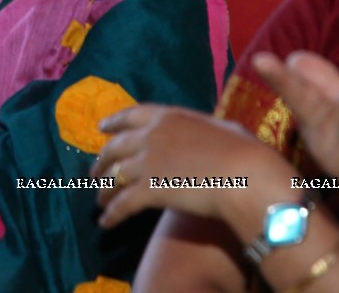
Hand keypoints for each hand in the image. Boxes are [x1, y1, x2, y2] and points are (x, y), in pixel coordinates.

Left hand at [90, 104, 293, 227]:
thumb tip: (206, 132)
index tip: (102, 127)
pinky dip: (112, 215)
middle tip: (95, 173)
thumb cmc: (243, 150)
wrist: (244, 174)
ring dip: (104, 191)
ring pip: (114, 177)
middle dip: (102, 161)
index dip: (114, 122)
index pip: (131, 115)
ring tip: (100, 201)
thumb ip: (202, 128)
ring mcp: (146, 162)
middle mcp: (150, 136)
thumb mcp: (220, 127)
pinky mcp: (147, 190)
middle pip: (115, 148)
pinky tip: (106, 223)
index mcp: (168, 116)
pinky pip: (122, 204)